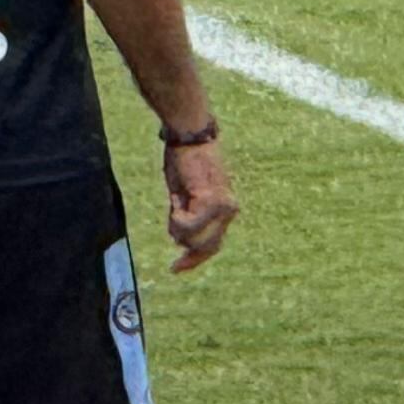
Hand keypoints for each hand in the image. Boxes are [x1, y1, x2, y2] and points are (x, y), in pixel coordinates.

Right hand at [160, 130, 237, 271]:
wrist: (189, 134)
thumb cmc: (185, 159)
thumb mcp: (186, 195)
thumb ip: (189, 218)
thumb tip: (181, 240)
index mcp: (226, 210)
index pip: (212, 245)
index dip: (193, 260)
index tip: (175, 269)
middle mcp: (229, 212)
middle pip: (201, 247)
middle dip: (181, 236)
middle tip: (175, 208)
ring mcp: (222, 209)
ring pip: (191, 239)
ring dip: (176, 223)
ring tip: (178, 197)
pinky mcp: (211, 203)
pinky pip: (185, 225)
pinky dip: (176, 216)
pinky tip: (179, 196)